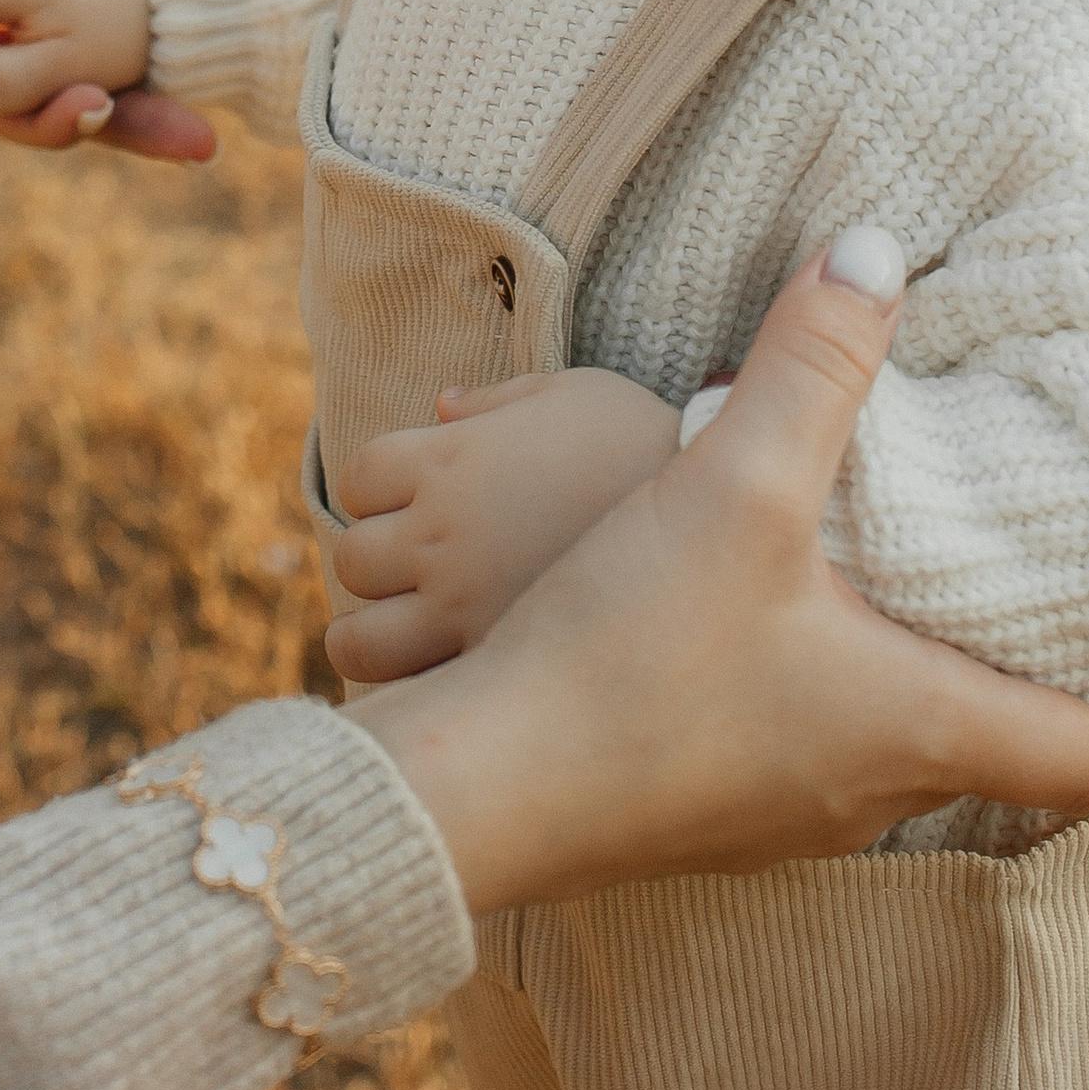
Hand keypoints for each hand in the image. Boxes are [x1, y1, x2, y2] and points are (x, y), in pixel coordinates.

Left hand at [326, 368, 682, 682]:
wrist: (737, 531)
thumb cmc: (658, 446)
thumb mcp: (583, 393)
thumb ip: (504, 399)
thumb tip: (444, 407)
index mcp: (451, 461)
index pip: (357, 479)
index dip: (380, 491)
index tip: (417, 503)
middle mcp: (442, 537)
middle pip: (351, 558)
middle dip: (377, 564)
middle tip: (423, 573)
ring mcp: (463, 612)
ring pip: (355, 642)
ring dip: (372, 635)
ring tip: (416, 637)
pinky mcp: (496, 674)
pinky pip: (413, 695)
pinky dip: (417, 691)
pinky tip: (461, 684)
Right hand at [356, 234, 1088, 913]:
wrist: (484, 792)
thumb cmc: (626, 656)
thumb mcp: (731, 486)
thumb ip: (811, 364)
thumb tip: (873, 244)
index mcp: (921, 728)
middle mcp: (878, 788)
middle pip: (1032, 757)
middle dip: (1086, 686)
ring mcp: (798, 810)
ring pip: (933, 752)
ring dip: (974, 682)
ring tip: (979, 593)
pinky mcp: (725, 808)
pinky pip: (845, 751)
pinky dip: (878, 687)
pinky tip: (821, 619)